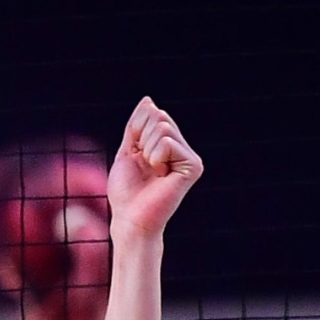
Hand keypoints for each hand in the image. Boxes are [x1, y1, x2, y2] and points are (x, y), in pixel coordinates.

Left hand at [107, 97, 201, 241]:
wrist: (130, 218)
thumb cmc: (126, 192)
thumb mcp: (127, 152)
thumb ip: (137, 126)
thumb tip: (149, 101)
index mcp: (168, 145)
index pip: (153, 114)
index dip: (136, 132)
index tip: (138, 157)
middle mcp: (182, 149)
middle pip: (159, 117)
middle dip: (142, 140)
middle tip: (146, 167)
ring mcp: (190, 157)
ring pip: (163, 127)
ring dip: (148, 151)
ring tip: (153, 172)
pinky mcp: (193, 166)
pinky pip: (167, 142)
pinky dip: (155, 158)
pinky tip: (160, 175)